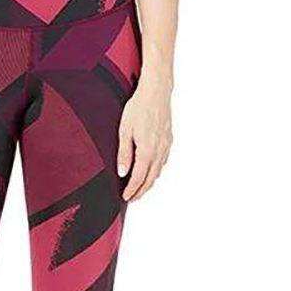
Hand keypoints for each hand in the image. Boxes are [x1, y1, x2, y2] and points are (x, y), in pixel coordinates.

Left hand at [117, 81, 172, 200]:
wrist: (156, 92)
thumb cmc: (138, 108)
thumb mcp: (124, 130)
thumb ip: (124, 153)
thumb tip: (122, 172)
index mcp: (147, 150)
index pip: (139, 178)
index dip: (132, 190)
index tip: (126, 197)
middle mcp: (159, 151)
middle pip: (150, 179)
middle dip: (141, 191)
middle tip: (132, 198)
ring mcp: (166, 146)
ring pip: (158, 172)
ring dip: (149, 183)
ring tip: (140, 189)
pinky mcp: (169, 140)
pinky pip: (163, 162)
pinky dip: (156, 171)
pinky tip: (151, 172)